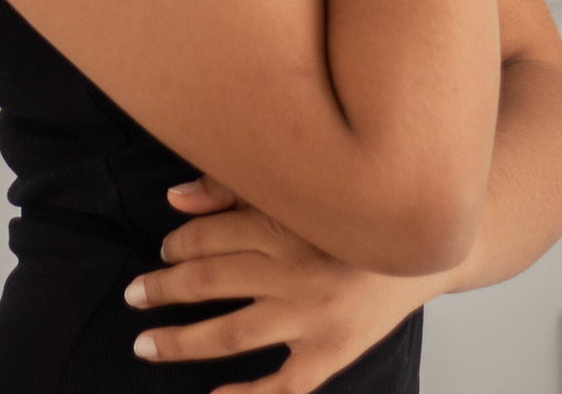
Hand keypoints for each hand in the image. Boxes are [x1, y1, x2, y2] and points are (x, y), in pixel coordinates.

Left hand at [123, 174, 450, 392]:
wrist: (426, 244)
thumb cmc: (350, 212)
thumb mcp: (299, 188)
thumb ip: (234, 187)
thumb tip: (173, 199)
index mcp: (287, 219)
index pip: (209, 236)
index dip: (177, 243)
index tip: (163, 248)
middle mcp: (297, 269)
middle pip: (210, 281)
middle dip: (164, 289)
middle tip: (134, 295)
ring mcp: (315, 317)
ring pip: (231, 334)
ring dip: (181, 341)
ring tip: (145, 343)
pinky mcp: (334, 354)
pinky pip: (283, 387)